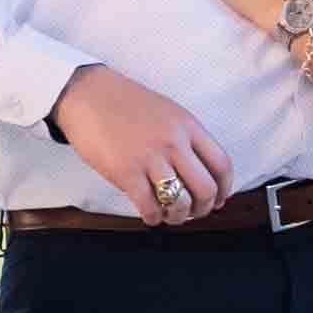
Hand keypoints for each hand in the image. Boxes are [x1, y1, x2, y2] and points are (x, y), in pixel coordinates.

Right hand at [50, 64, 234, 224]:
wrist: (88, 94)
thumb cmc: (127, 104)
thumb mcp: (168, 113)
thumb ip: (186, 138)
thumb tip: (200, 170)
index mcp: (188, 126)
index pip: (222, 164)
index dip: (224, 189)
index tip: (219, 200)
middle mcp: (174, 142)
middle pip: (206, 188)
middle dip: (203, 209)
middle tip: (194, 213)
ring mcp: (150, 157)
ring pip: (180, 202)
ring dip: (178, 216)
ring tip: (170, 215)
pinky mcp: (125, 171)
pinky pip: (149, 206)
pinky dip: (153, 217)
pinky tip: (149, 214)